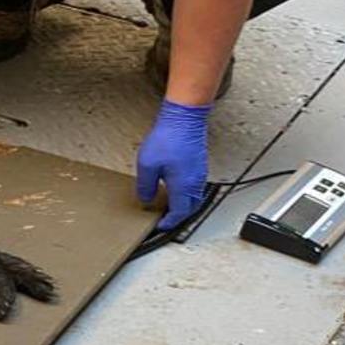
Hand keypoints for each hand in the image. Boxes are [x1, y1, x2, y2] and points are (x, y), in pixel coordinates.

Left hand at [136, 98, 211, 230]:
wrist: (184, 118)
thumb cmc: (168, 138)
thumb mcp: (147, 165)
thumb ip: (145, 186)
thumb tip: (146, 199)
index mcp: (183, 187)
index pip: (178, 213)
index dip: (168, 222)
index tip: (160, 226)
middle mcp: (194, 183)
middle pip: (190, 208)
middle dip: (178, 217)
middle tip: (166, 219)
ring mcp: (199, 174)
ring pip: (195, 198)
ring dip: (184, 206)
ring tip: (169, 207)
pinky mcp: (199, 165)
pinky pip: (195, 187)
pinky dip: (187, 194)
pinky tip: (176, 189)